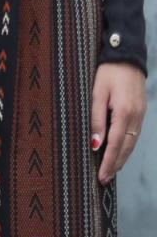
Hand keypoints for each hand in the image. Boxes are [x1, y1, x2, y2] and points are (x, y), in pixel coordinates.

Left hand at [92, 63, 147, 184]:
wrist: (126, 56)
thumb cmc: (107, 74)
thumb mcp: (96, 95)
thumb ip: (96, 120)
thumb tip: (96, 144)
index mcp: (123, 112)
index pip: (115, 144)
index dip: (108, 162)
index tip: (102, 177)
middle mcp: (135, 116)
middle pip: (126, 147)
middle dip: (115, 165)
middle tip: (104, 180)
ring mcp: (141, 114)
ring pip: (132, 142)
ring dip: (122, 158)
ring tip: (111, 172)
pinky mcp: (141, 111)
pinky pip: (135, 134)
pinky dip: (127, 147)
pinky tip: (120, 154)